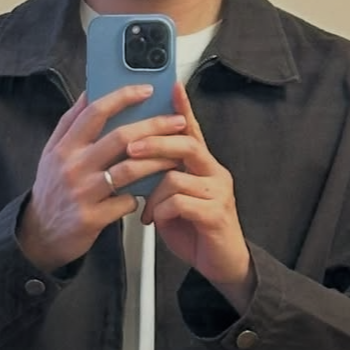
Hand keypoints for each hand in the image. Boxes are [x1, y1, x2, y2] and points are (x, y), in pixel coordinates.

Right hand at [18, 87, 186, 272]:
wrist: (40, 234)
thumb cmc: (52, 190)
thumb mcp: (52, 153)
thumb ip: (70, 123)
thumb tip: (89, 92)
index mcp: (64, 147)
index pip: (95, 112)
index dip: (123, 97)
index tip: (147, 90)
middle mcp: (73, 166)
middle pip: (120, 137)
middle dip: (155, 126)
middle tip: (177, 122)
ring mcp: (83, 193)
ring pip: (130, 169)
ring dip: (158, 161)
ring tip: (176, 155)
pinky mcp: (93, 217)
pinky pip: (128, 201)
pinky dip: (141, 195)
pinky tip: (149, 193)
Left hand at [130, 83, 255, 311]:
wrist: (220, 264)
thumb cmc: (193, 228)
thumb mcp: (172, 196)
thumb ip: (161, 174)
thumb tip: (133, 156)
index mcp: (202, 164)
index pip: (191, 128)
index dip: (182, 107)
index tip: (170, 85)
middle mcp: (214, 172)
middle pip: (185, 144)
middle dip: (153, 143)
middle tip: (130, 148)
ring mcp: (218, 192)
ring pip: (177, 176)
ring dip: (153, 193)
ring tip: (145, 209)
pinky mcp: (216, 214)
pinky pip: (181, 202)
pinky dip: (161, 211)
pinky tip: (155, 221)